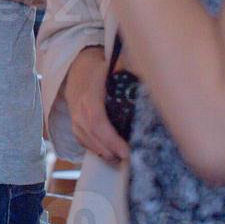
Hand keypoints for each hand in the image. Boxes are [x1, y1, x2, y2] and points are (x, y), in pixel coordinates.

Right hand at [63, 47, 130, 164]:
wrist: (76, 66)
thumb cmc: (98, 67)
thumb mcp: (112, 64)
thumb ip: (128, 68)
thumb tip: (150, 73)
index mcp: (89, 95)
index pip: (97, 121)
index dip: (111, 139)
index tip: (127, 150)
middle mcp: (78, 108)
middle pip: (93, 135)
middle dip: (111, 150)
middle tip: (130, 158)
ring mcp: (74, 117)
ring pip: (86, 140)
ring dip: (104, 152)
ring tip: (122, 159)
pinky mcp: (74, 123)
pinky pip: (82, 140)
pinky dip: (95, 149)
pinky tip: (109, 154)